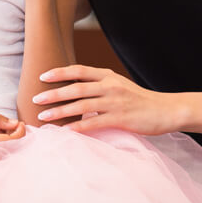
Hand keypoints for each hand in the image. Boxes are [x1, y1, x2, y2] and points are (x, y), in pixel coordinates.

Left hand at [32, 65, 177, 134]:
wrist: (165, 110)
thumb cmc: (140, 100)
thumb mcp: (119, 86)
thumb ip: (100, 86)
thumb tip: (77, 90)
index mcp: (108, 76)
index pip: (79, 71)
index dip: (59, 72)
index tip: (42, 76)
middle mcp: (109, 86)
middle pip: (75, 88)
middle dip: (53, 93)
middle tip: (35, 98)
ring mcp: (114, 102)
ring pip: (80, 106)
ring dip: (59, 111)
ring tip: (43, 116)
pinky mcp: (120, 119)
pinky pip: (93, 123)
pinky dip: (77, 128)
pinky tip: (64, 132)